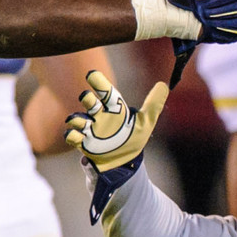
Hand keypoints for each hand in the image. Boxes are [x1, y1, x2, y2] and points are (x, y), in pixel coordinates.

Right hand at [66, 66, 167, 214]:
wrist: (125, 161)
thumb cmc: (133, 138)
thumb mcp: (146, 122)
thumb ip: (153, 104)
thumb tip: (164, 85)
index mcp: (113, 108)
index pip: (105, 91)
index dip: (99, 83)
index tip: (92, 74)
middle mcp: (99, 115)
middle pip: (88, 102)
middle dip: (87, 99)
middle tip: (88, 98)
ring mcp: (90, 129)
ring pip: (77, 118)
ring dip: (77, 118)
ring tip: (83, 122)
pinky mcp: (83, 143)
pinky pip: (72, 136)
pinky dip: (71, 135)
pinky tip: (75, 135)